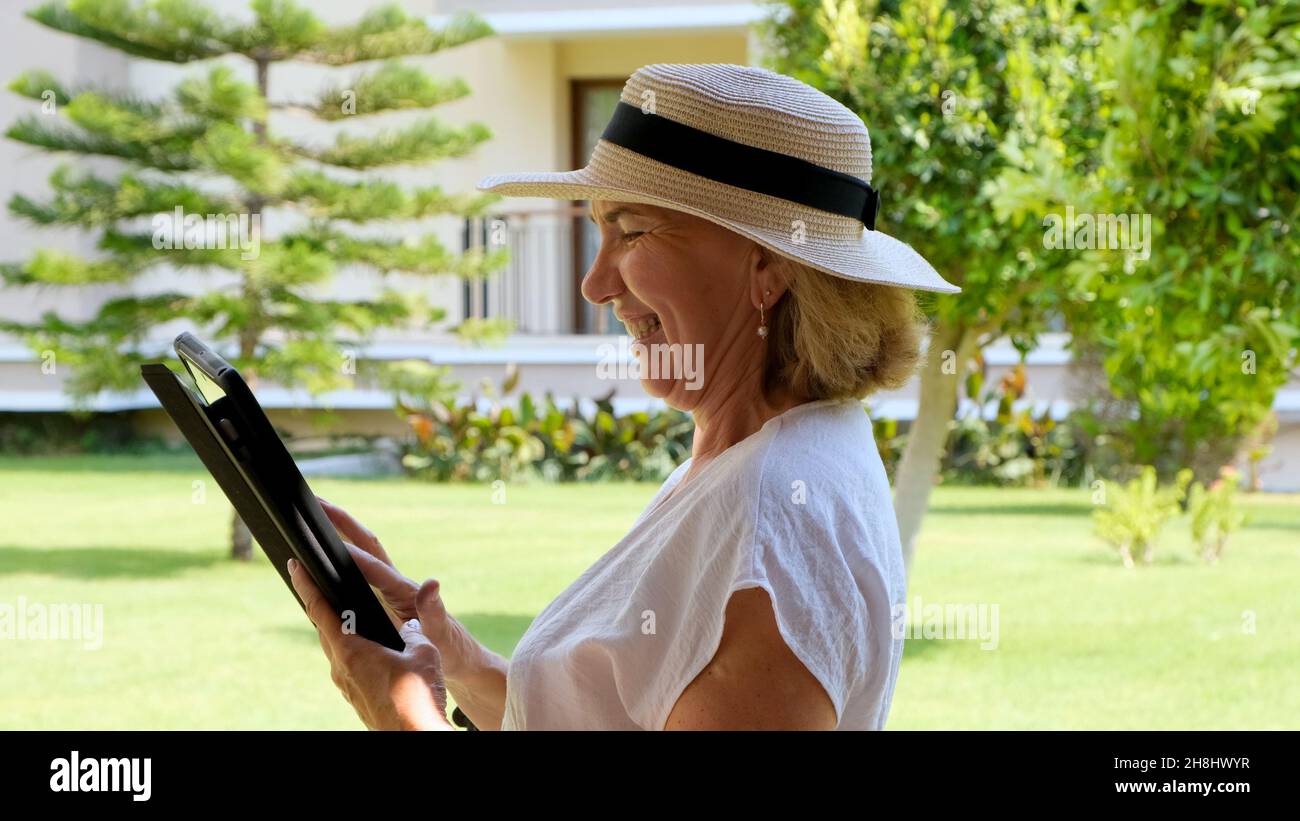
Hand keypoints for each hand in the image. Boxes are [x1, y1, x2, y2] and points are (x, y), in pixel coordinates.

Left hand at [287, 557, 453, 730]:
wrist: (415, 736)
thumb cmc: (418, 697)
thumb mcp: (423, 652)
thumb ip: (414, 632)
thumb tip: (410, 627)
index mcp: (351, 651)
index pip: (319, 610)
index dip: (306, 585)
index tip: (295, 565)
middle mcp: (341, 668)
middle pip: (324, 628)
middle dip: (321, 604)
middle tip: (318, 581)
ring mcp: (346, 685)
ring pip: (336, 649)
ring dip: (337, 629)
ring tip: (346, 613)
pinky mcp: (356, 697)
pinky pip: (347, 665)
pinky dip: (351, 648)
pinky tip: (367, 647)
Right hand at [317, 496, 477, 680]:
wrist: (459, 657)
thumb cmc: (450, 648)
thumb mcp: (441, 632)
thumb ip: (435, 610)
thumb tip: (432, 582)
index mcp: (405, 590)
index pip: (374, 567)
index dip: (351, 555)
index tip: (324, 543)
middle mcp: (396, 582)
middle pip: (366, 543)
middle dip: (342, 521)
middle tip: (317, 501)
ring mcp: (389, 587)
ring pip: (361, 551)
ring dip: (339, 531)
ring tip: (315, 514)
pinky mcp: (384, 596)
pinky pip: (358, 569)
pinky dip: (341, 554)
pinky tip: (322, 555)